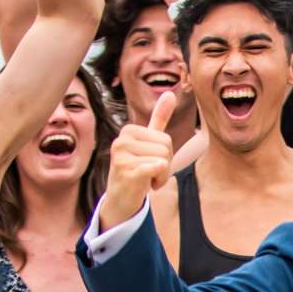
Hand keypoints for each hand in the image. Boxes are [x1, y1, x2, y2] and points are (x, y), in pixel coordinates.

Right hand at [102, 91, 178, 227]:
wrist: (121, 199)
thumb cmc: (137, 169)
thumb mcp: (149, 142)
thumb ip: (159, 118)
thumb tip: (170, 92)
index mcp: (129, 130)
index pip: (166, 140)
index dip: (166, 156)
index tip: (150, 162)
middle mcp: (122, 140)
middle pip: (166, 149)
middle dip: (164, 166)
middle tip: (149, 173)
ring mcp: (121, 156)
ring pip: (164, 161)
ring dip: (161, 176)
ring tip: (145, 179)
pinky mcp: (125, 171)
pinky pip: (157, 167)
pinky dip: (158, 179)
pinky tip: (146, 185)